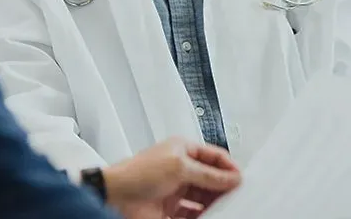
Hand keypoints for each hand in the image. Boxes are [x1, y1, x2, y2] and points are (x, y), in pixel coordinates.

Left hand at [102, 137, 240, 218]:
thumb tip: (232, 177)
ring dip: (216, 203)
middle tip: (240, 197)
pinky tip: (212, 218)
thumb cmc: (139, 173)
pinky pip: (194, 213)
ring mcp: (176, 188)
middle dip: (225, 186)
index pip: (213, 156)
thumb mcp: (179, 168)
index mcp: (182, 149)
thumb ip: (208, 174)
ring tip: (229, 210)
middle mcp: (181, 167)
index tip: (243, 180)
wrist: (116, 197)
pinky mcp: (172, 209)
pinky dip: (204, 216)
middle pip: (211, 177)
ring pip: (204, 197)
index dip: (229, 167)